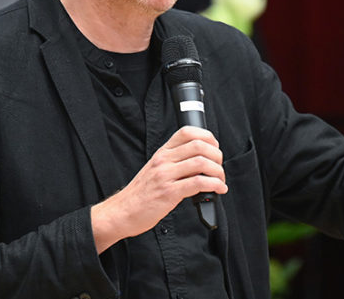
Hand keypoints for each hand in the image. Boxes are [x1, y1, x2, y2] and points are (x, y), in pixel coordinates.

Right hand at [90, 126, 227, 252]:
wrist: (123, 211)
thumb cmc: (141, 193)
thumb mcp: (155, 169)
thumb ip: (173, 162)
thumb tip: (200, 161)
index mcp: (162, 153)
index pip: (187, 132)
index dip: (207, 136)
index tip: (215, 148)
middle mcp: (164, 160)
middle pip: (199, 146)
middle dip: (217, 156)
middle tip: (219, 167)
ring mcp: (166, 176)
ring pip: (201, 163)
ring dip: (218, 172)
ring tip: (220, 180)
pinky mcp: (169, 193)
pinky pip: (198, 183)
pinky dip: (214, 185)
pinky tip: (218, 189)